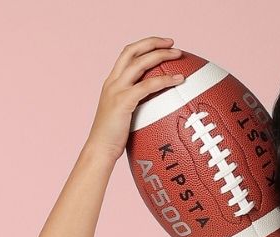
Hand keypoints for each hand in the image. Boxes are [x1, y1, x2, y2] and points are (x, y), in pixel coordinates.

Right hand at [84, 36, 186, 160]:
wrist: (99, 150)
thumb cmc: (113, 141)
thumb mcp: (123, 118)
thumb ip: (135, 108)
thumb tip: (156, 112)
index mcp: (112, 83)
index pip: (127, 55)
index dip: (143, 46)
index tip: (160, 44)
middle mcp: (113, 81)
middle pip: (133, 50)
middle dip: (153, 42)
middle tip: (172, 43)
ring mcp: (117, 89)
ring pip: (141, 62)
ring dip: (161, 54)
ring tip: (178, 55)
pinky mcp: (123, 101)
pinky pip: (148, 85)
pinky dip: (165, 79)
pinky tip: (179, 79)